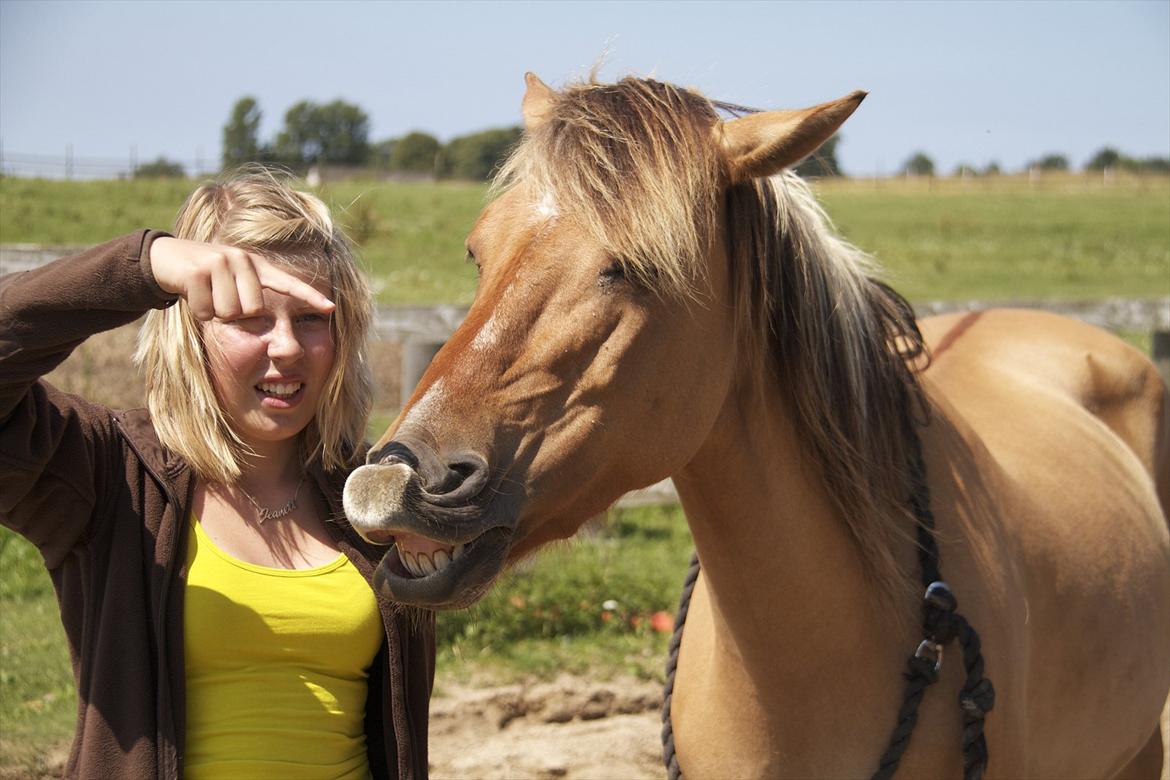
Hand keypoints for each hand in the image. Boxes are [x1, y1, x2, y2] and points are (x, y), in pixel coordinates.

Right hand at [148, 237, 334, 320]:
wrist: (167, 258)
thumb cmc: (205, 278)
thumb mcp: (231, 284)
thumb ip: (250, 298)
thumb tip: (268, 319)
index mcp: (256, 266)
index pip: (289, 283)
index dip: (310, 296)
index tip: (332, 307)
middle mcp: (243, 261)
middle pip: (252, 310)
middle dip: (234, 314)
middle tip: (218, 297)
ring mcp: (221, 263)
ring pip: (229, 313)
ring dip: (214, 312)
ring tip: (205, 293)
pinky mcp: (199, 272)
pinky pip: (206, 311)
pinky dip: (196, 311)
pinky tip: (190, 293)